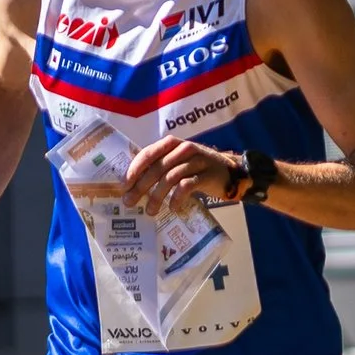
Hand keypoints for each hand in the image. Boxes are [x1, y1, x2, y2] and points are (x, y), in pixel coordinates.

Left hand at [122, 138, 238, 216]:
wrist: (230, 172)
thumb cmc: (198, 169)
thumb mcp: (179, 161)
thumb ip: (161, 166)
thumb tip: (134, 184)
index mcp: (172, 144)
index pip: (149, 153)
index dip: (134, 169)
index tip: (124, 185)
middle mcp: (183, 149)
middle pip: (157, 168)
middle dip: (141, 186)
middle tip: (130, 202)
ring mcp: (196, 161)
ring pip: (170, 178)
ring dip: (157, 196)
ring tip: (150, 210)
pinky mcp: (206, 175)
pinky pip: (187, 186)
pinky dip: (176, 197)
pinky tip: (172, 208)